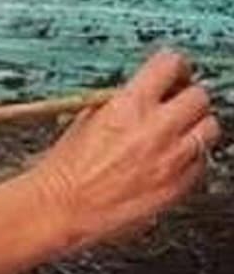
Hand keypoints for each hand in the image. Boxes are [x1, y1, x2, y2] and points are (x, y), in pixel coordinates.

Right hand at [28, 49, 219, 250]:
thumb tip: (144, 93)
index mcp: (128, 106)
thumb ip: (122, 102)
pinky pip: (202, 164)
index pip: (170, 65)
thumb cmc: (66, 168)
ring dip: (195, 128)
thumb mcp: (87, 118)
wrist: (63, 208)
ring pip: (209, 129)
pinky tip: (170, 162)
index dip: (173, 67)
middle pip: (199, 97)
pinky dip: (191, 160)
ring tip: (177, 134)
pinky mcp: (178, 187)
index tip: (173, 72)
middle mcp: (156, 129)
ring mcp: (171, 160)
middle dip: (188, 98)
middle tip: (176, 105)